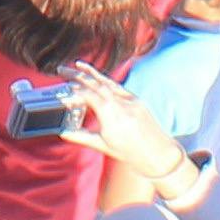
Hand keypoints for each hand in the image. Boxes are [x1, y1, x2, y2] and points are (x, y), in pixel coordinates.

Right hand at [51, 62, 195, 191]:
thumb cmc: (130, 153)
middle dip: (77, 76)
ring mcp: (130, 100)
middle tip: (62, 70)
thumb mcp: (103, 146)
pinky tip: (96, 76)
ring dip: (90, 73)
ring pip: (107, 82)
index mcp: (111, 117)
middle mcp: (121, 105)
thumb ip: (81, 137)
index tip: (63, 91)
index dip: (74, 92)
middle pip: (95, 85)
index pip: (89, 97)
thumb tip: (63, 131)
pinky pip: (117, 86)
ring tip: (76, 66)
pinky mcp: (136, 99)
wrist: (157, 153)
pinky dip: (104, 79)